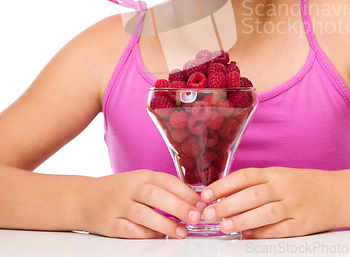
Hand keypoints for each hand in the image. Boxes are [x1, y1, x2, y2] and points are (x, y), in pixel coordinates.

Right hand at [80, 170, 205, 238]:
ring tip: (182, 232)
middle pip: (157, 195)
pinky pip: (130, 230)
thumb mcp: (140, 181)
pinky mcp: (110, 223)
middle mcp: (131, 188)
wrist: (84, 198)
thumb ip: (163, 189)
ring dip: (165, 224)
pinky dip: (146, 234)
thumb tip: (192, 201)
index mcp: (142, 175)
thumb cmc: (118, 190)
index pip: (167, 180)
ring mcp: (119, 205)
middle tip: (196, 217)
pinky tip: (159, 237)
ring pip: (144, 214)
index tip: (201, 203)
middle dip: (179, 207)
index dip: (186, 192)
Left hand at [201, 167, 338, 237]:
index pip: (245, 175)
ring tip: (224, 226)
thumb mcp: (280, 176)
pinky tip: (249, 236)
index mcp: (275, 172)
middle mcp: (284, 186)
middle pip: (252, 194)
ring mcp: (295, 205)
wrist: (338, 194)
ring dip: (242, 220)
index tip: (206, 194)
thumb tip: (226, 198)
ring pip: (265, 212)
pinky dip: (263, 234)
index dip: (223, 185)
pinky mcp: (303, 224)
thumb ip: (256, 185)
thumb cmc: (303, 185)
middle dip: (227, 204)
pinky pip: (280, 230)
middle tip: (209, 214)